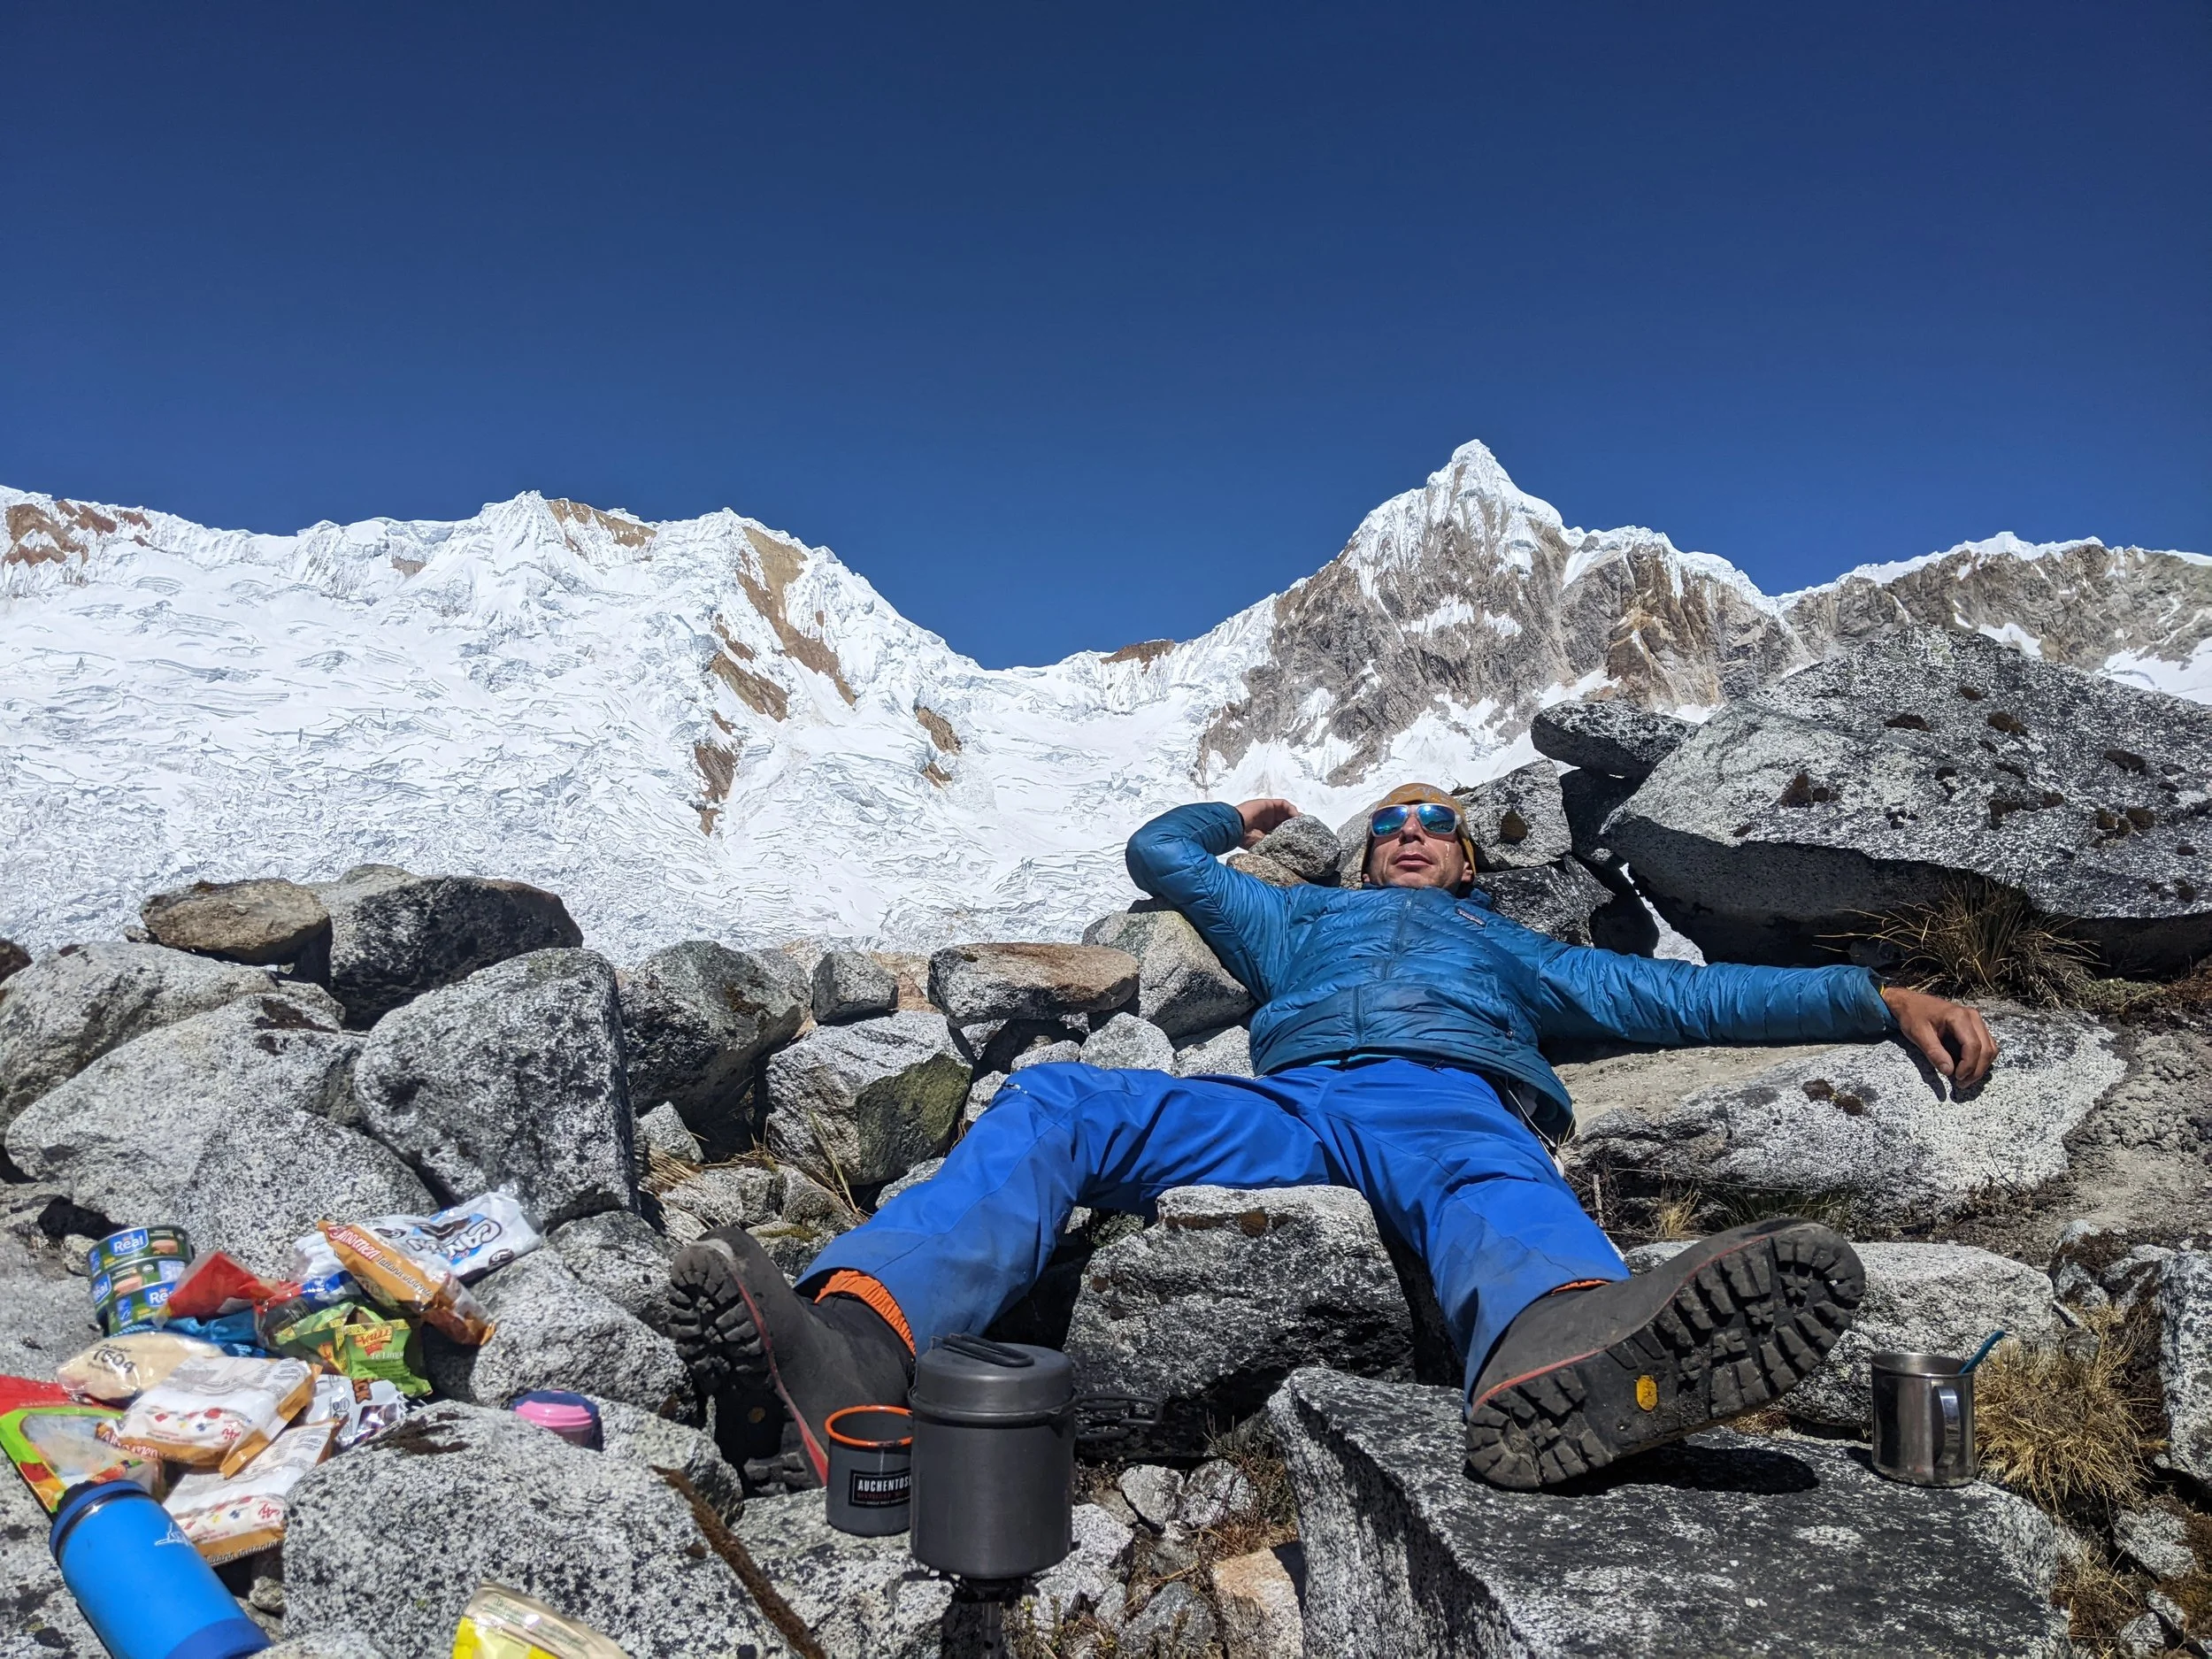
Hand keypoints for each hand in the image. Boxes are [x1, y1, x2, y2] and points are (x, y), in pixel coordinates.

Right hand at [1234, 797, 1299, 848]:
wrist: (1235, 827)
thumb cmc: (1246, 839)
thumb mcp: (1263, 844)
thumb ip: (1275, 844)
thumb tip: (1290, 851)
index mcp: (1267, 831)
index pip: (1284, 830)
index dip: (1293, 833)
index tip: (1302, 839)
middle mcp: (1269, 820)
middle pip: (1287, 820)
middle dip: (1296, 825)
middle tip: (1305, 831)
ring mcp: (1268, 811)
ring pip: (1286, 812)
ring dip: (1295, 817)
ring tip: (1302, 825)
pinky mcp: (1268, 803)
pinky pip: (1284, 804)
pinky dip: (1291, 810)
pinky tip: (1296, 817)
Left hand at [1881, 986, 1997, 1088]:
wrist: (1911, 1003)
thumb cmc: (1913, 1016)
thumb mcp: (1918, 1035)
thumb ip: (1934, 1052)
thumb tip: (1949, 1071)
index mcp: (1958, 1017)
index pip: (1973, 1046)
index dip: (1968, 1065)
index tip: (1957, 1078)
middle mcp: (1972, 1017)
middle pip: (1986, 1048)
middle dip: (1977, 1070)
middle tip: (1962, 1084)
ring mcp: (1976, 1020)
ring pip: (1990, 1048)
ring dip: (1981, 1066)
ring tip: (1964, 1078)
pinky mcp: (1976, 1025)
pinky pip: (1987, 1044)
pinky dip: (1981, 1059)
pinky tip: (1967, 1068)